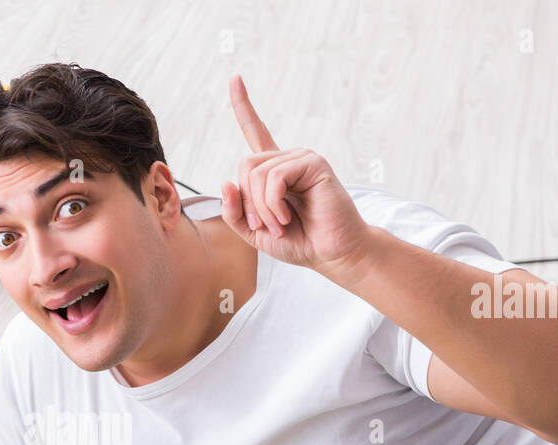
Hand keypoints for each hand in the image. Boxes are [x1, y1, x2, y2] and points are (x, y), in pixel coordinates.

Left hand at [221, 74, 372, 276]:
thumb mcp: (254, 232)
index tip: (235, 77)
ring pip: (257, 173)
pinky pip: (275, 177)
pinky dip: (273, 203)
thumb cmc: (299, 241)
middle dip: (248, 202)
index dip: (243, 106)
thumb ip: (235, 212)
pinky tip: (286, 218)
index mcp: (273, 171)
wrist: (331, 254)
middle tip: (265, 226)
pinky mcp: (313, 163)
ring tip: (280, 225)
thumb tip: (226, 182)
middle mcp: (286, 159)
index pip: (255, 131)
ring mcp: (301, 159)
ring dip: (262, 208)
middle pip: (244, 165)